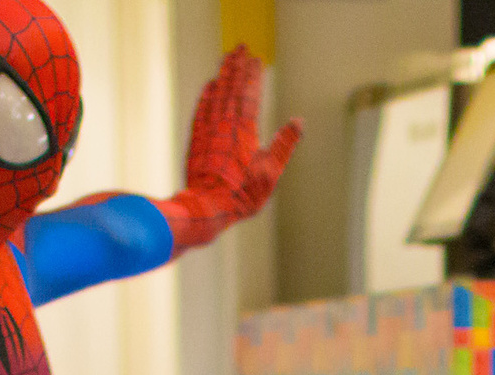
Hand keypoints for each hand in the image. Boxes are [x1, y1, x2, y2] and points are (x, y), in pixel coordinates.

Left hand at [161, 48, 301, 251]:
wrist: (206, 207)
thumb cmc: (241, 195)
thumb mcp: (270, 173)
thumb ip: (284, 145)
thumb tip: (298, 122)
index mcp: (245, 130)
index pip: (249, 93)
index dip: (253, 75)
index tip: (256, 59)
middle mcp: (225, 123)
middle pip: (231, 87)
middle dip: (236, 65)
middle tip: (240, 47)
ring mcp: (208, 129)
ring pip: (216, 94)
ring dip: (222, 74)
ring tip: (227, 58)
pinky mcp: (196, 139)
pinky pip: (202, 109)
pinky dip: (207, 95)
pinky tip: (210, 86)